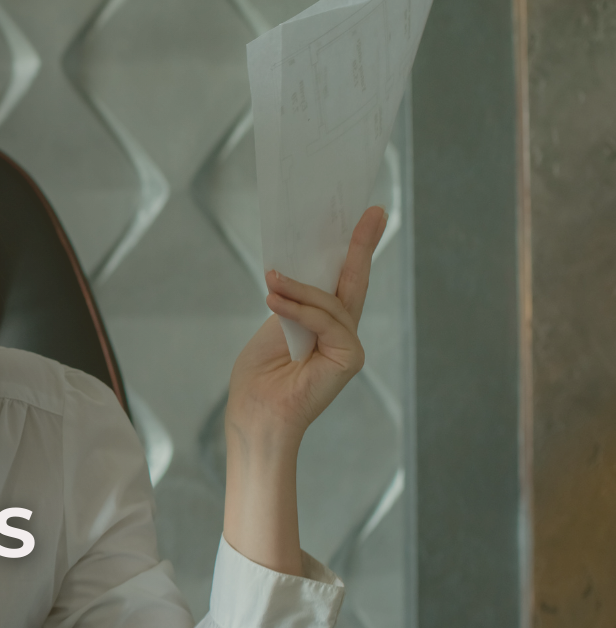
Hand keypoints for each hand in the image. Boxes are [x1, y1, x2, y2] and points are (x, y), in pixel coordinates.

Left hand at [226, 205, 386, 444]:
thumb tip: (296, 275)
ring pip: (331, 303)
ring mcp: (349, 345)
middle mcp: (343, 333)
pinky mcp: (349, 358)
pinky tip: (275, 300)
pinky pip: (326, 322)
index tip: (366, 217)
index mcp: (325, 325)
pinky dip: (299, 310)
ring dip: (299, 289)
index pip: (342, 282)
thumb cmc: (259, 380)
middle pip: (355, 282)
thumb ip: (292, 304)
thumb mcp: (273, 329)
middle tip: (371, 212)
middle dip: (361, 245)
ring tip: (271, 282)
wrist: (256, 416)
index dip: (353, 250)